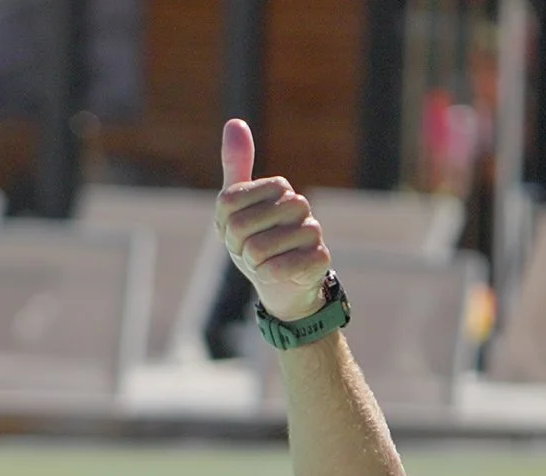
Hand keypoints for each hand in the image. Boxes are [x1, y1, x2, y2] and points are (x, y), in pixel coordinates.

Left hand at [215, 119, 331, 322]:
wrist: (280, 283)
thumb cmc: (256, 240)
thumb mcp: (236, 205)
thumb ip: (236, 165)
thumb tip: (235, 122)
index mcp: (279, 187)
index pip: (230, 201)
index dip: (226, 223)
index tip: (239, 230)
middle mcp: (300, 204)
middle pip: (240, 226)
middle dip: (238, 246)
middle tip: (252, 250)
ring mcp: (313, 231)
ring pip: (258, 249)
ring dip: (253, 263)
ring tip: (267, 261)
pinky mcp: (320, 259)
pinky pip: (277, 269)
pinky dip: (269, 276)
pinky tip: (281, 273)